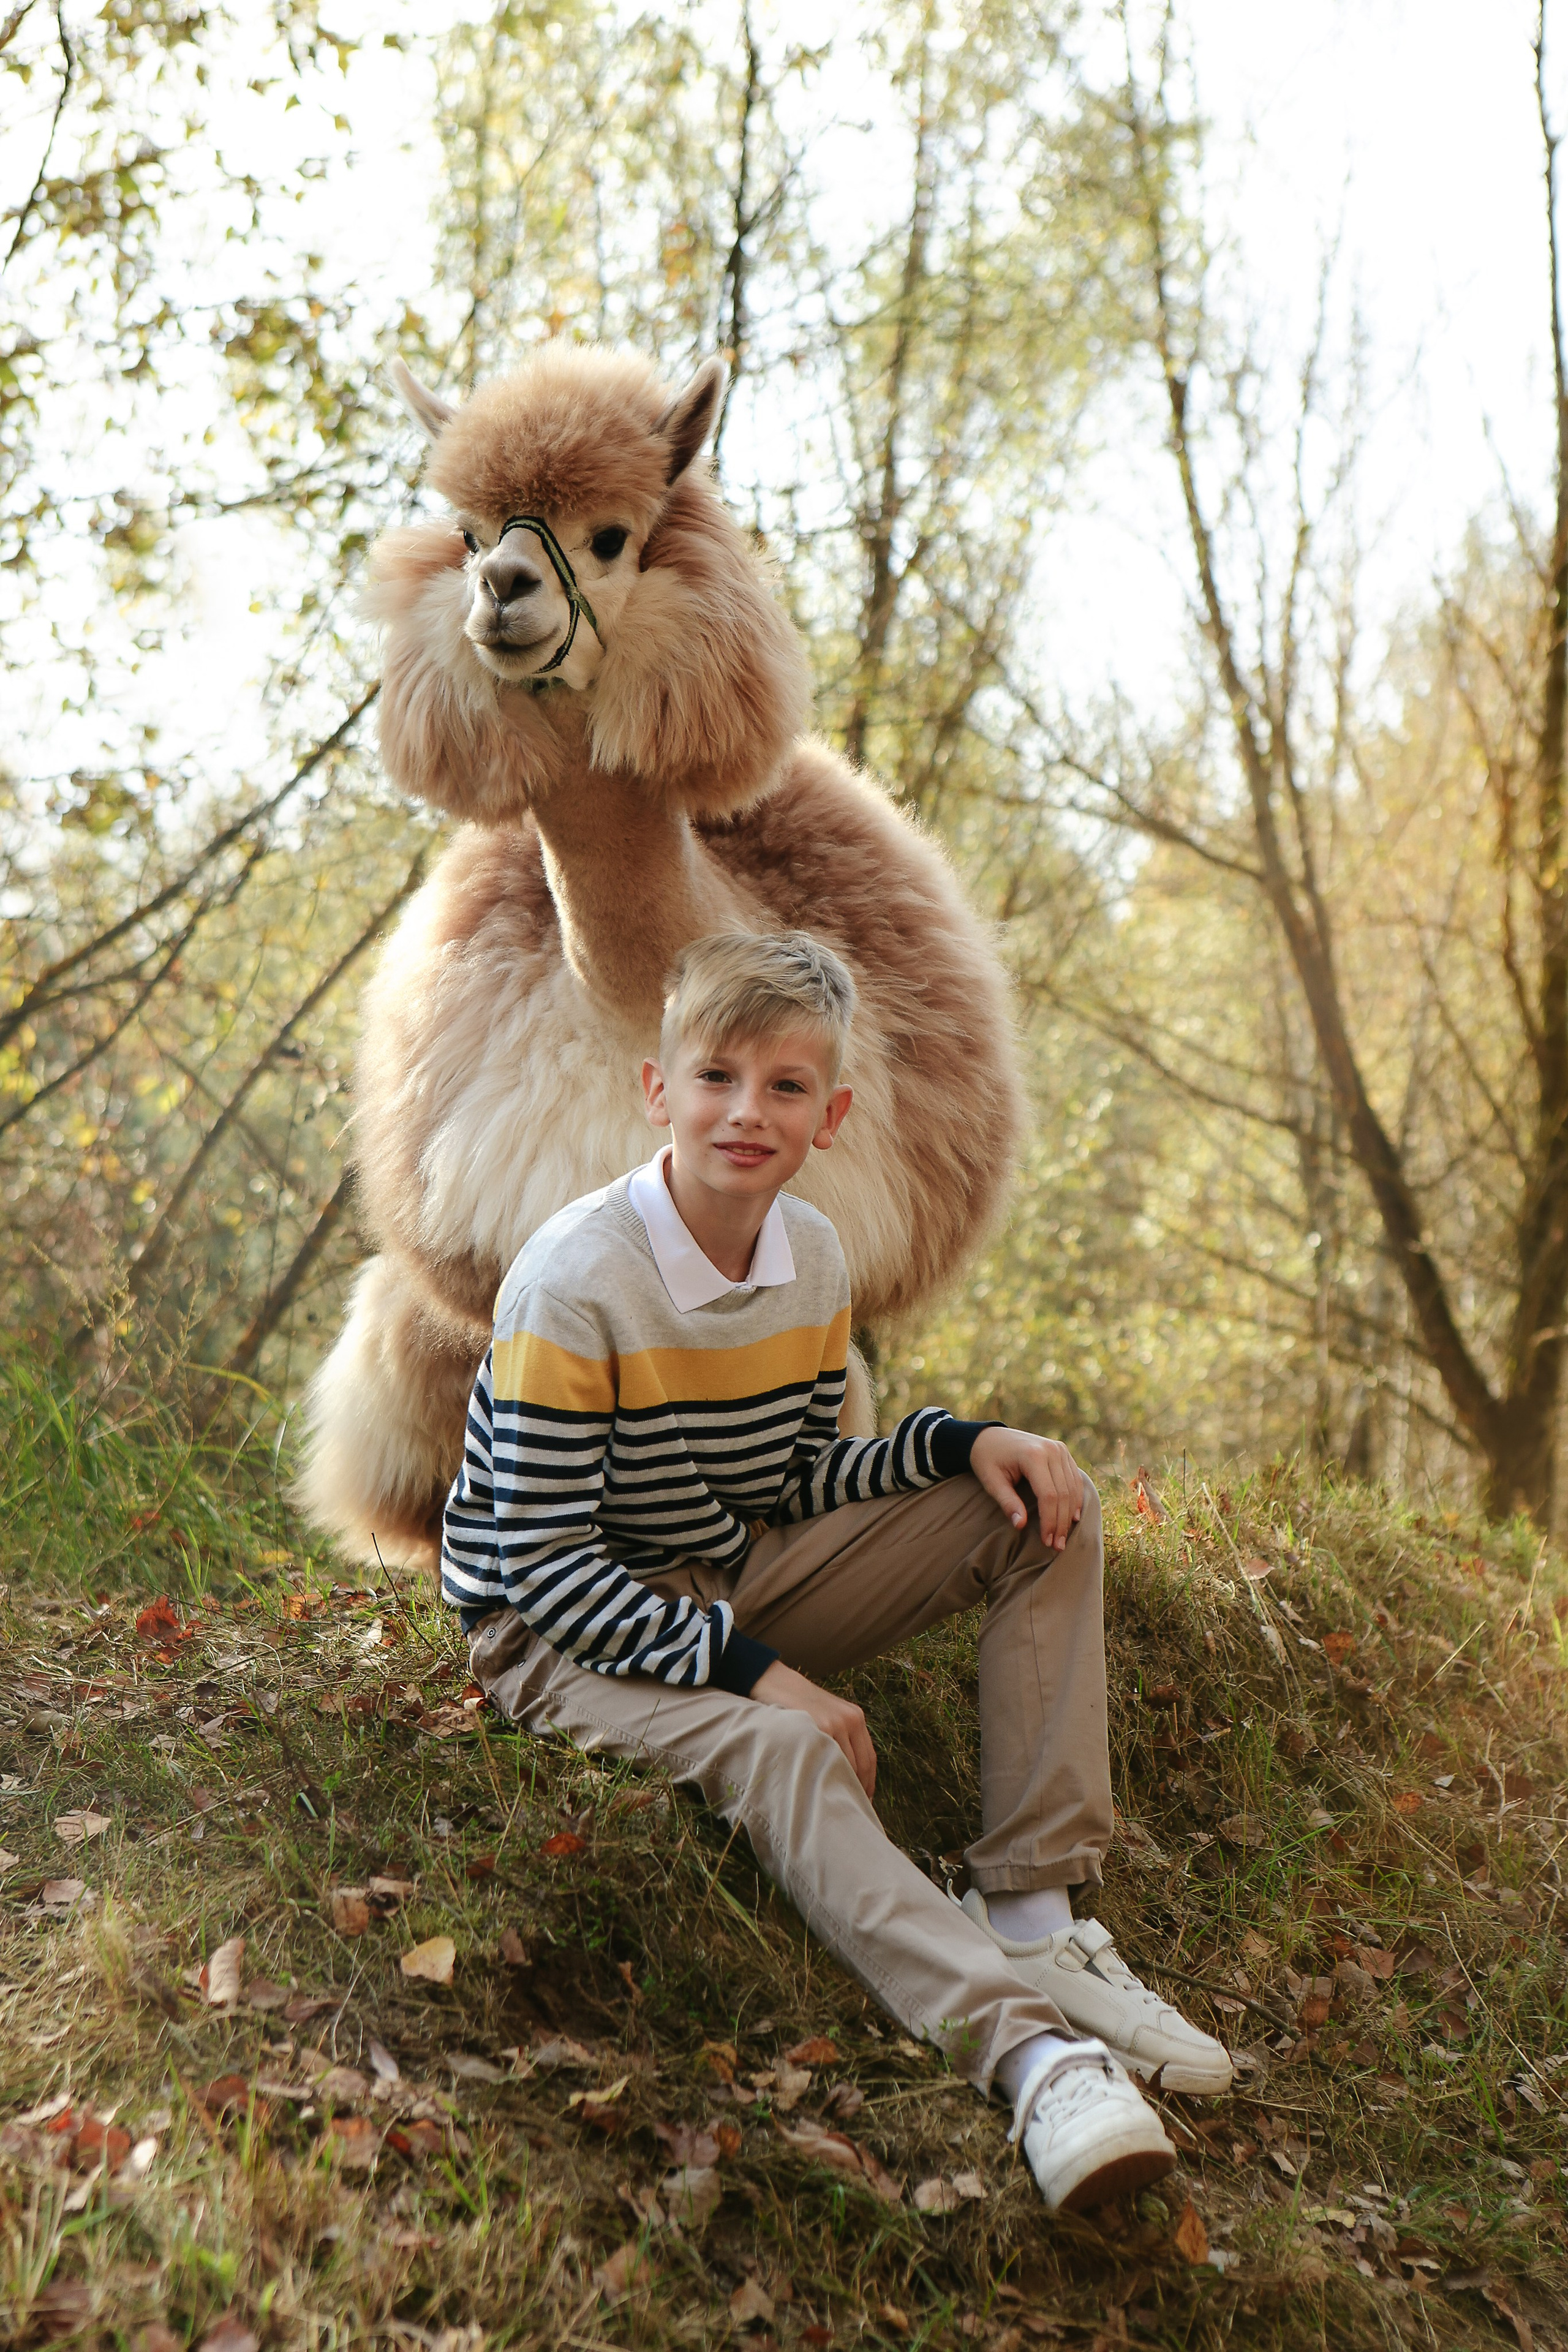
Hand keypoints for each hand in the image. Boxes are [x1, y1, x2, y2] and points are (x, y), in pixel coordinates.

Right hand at [749, 1659, 876, 1798]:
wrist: (777, 1683)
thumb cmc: (800, 1705)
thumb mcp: (828, 1717)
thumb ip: (841, 1739)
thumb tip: (849, 1777)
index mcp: (856, 1717)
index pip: (870, 1759)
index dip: (868, 1784)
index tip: (863, 1801)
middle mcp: (851, 1720)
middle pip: (862, 1766)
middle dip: (857, 1790)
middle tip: (849, 1809)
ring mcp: (836, 1723)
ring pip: (847, 1765)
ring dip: (842, 1786)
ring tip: (834, 1804)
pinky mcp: (821, 1727)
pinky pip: (829, 1759)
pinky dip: (828, 1776)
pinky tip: (821, 1788)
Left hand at [970, 1427, 1084, 1550]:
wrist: (989, 1436)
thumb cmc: (987, 1460)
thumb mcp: (991, 1482)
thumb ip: (1007, 1503)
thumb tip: (1021, 1526)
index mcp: (1033, 1455)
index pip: (1048, 1495)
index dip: (1049, 1521)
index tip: (1046, 1541)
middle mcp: (1051, 1450)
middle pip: (1064, 1494)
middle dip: (1061, 1523)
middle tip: (1057, 1546)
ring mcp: (1059, 1449)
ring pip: (1072, 1488)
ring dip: (1070, 1514)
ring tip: (1063, 1537)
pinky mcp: (1062, 1451)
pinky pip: (1074, 1478)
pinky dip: (1075, 1498)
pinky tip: (1073, 1517)